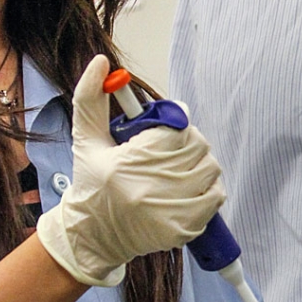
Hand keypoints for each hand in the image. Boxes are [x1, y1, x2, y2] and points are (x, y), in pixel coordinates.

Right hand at [37, 55, 224, 285]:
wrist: (92, 237)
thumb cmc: (91, 186)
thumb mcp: (85, 140)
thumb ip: (90, 98)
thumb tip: (101, 63)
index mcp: (124, 164)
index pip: (174, 128)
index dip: (175, 122)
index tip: (167, 126)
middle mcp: (147, 189)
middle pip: (196, 145)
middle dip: (187, 141)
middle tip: (170, 148)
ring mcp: (167, 212)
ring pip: (210, 168)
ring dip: (200, 163)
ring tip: (178, 168)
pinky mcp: (181, 229)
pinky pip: (215, 196)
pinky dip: (208, 188)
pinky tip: (188, 189)